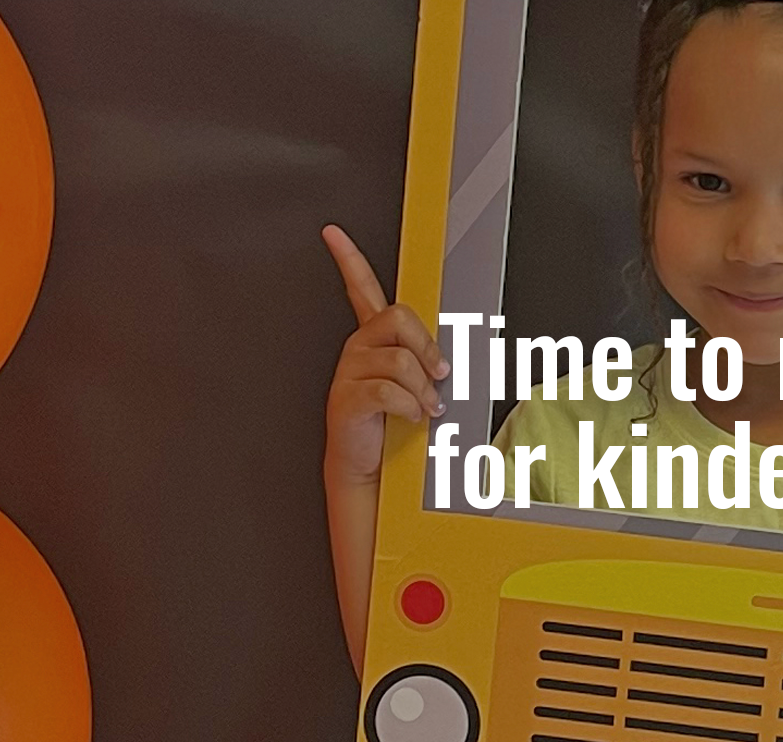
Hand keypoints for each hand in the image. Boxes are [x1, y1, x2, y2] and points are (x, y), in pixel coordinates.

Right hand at [322, 224, 449, 485]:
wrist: (369, 467)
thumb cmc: (392, 423)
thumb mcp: (414, 382)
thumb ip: (424, 360)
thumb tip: (449, 355)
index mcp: (373, 338)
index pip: (360, 288)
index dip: (347, 259)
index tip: (333, 233)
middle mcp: (357, 348)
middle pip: (398, 318)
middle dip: (427, 347)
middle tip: (440, 374)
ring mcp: (349, 371)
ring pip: (400, 360)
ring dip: (423, 387)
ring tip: (427, 407)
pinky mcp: (346, 397)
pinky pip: (389, 390)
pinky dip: (410, 406)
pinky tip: (410, 416)